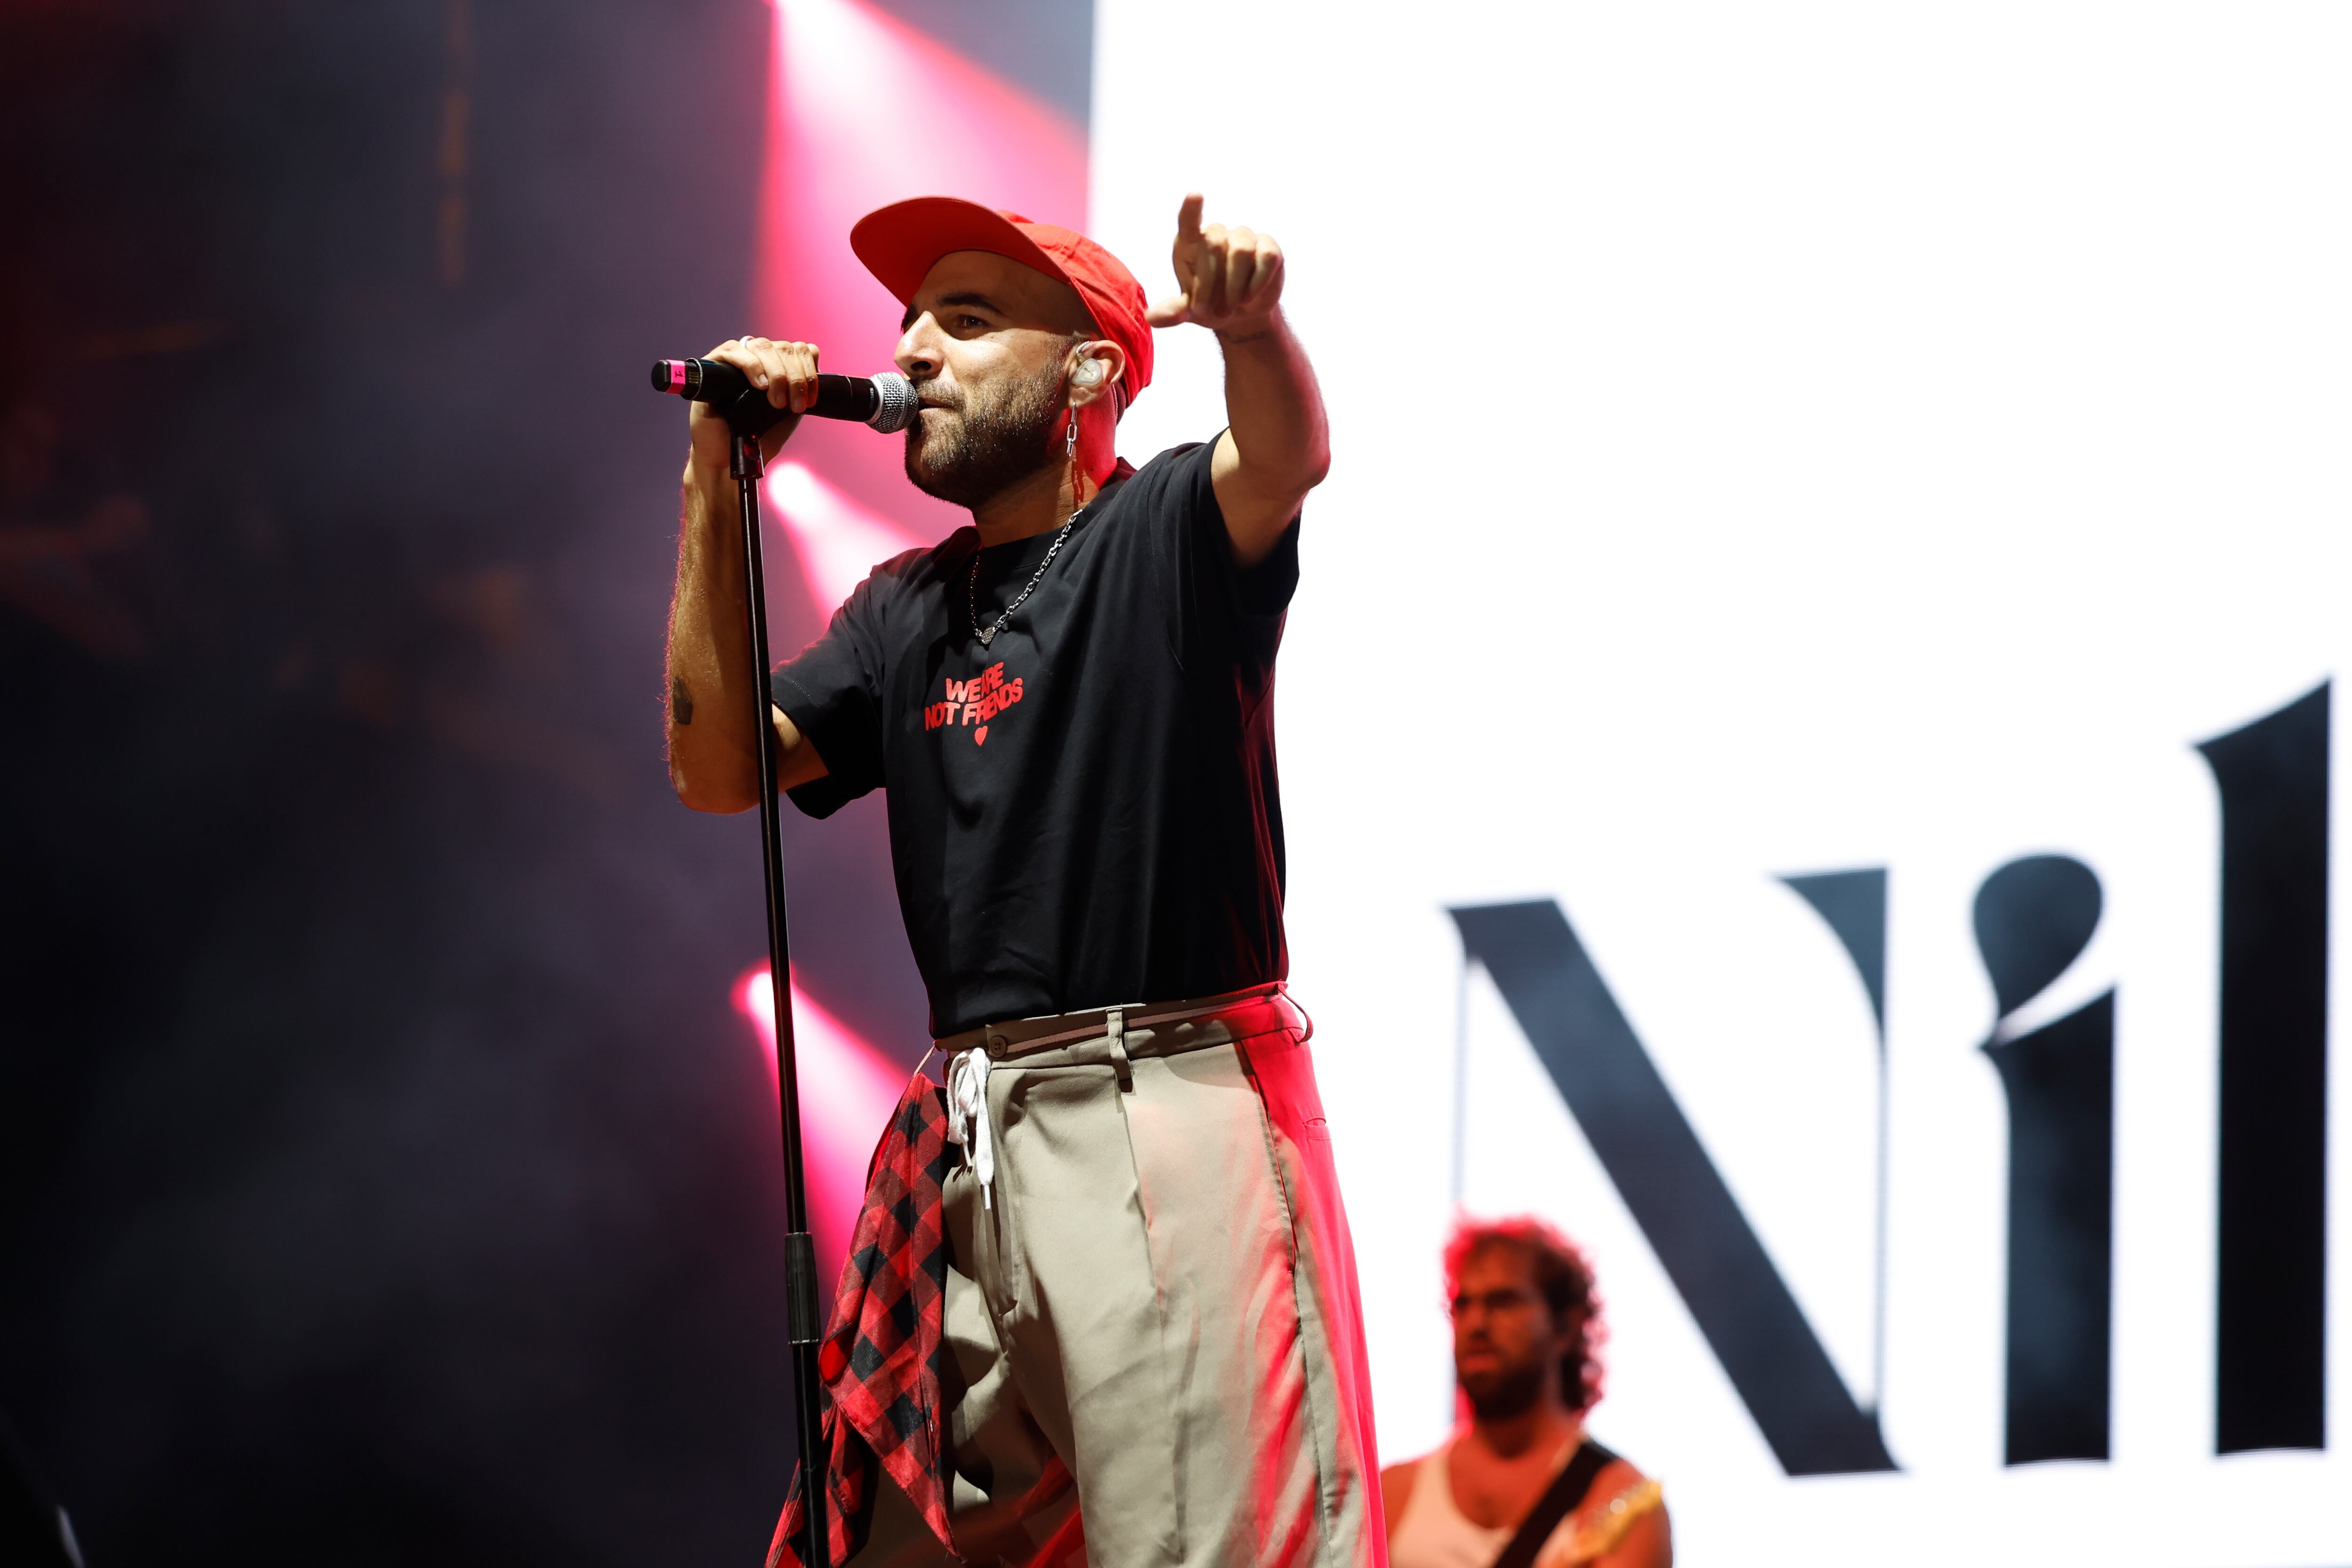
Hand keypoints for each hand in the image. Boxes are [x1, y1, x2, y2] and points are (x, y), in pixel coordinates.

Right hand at [687, 335, 819, 470]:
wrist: (728, 457)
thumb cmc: (757, 437)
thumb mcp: (789, 412)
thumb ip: (801, 390)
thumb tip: (817, 370)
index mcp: (778, 365)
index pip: (800, 349)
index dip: (810, 371)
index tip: (810, 401)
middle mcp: (758, 357)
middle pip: (785, 347)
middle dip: (796, 378)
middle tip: (794, 407)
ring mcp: (736, 358)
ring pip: (763, 346)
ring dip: (777, 374)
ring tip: (776, 402)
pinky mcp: (713, 364)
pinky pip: (733, 350)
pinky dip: (751, 365)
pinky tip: (759, 385)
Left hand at [1145, 194, 1284, 334]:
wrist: (1242, 314)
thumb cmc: (1211, 306)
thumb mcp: (1190, 312)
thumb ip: (1174, 312)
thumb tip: (1151, 318)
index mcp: (1190, 244)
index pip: (1188, 222)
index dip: (1192, 209)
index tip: (1195, 196)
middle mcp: (1216, 235)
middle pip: (1213, 244)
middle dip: (1211, 283)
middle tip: (1214, 312)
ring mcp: (1243, 237)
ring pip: (1240, 252)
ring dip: (1234, 287)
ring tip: (1231, 307)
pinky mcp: (1268, 247)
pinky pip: (1266, 258)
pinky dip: (1257, 282)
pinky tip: (1250, 297)